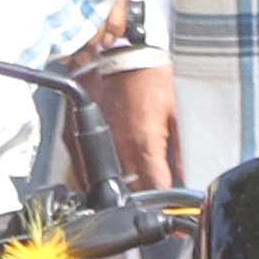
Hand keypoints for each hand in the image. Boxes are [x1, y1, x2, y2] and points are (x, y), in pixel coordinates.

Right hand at [86, 60, 179, 193]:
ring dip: (119, 187)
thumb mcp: (175, 113)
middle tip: (153, 194)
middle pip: (129, 191)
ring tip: (132, 183)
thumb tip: (185, 177)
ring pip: (103, 184)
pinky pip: (84, 168)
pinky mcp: (74, 138)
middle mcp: (115, 147)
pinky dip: (98, 173)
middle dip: (142, 196)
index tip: (171, 205)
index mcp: (143, 141)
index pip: (155, 188)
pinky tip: (111, 167)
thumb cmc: (147, 75)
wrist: (117, 52)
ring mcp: (91, 143)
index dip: (165, 200)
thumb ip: (179, 152)